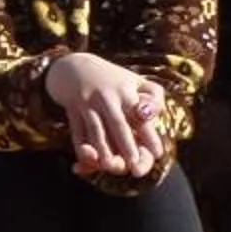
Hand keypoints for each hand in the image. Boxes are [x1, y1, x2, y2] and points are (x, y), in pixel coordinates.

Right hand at [45, 52, 165, 178]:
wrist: (73, 66)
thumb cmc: (111, 78)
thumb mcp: (136, 80)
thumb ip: (154, 97)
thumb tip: (155, 115)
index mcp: (125, 91)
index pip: (140, 115)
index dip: (149, 134)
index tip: (158, 152)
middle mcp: (107, 97)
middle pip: (117, 124)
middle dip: (126, 144)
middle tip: (134, 163)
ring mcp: (87, 103)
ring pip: (95, 129)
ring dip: (102, 148)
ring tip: (110, 165)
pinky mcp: (72, 109)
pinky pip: (77, 131)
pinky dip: (81, 146)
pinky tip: (87, 160)